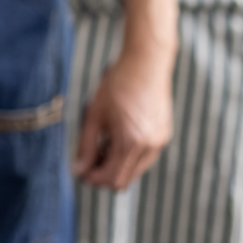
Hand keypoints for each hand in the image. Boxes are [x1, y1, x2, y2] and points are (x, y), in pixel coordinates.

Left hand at [73, 43, 174, 191]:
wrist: (146, 63)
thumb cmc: (118, 85)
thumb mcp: (95, 115)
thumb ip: (86, 146)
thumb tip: (78, 170)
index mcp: (131, 143)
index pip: (112, 178)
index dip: (93, 179)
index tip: (80, 171)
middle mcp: (149, 147)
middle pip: (124, 179)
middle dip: (104, 174)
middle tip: (88, 161)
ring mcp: (160, 142)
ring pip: (135, 170)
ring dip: (117, 165)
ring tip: (102, 145)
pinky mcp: (164, 134)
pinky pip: (145, 157)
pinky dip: (129, 155)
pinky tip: (117, 137)